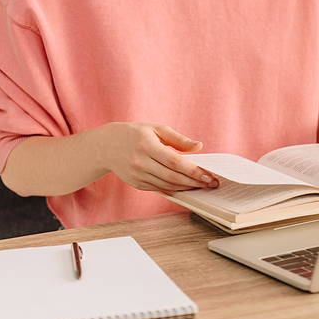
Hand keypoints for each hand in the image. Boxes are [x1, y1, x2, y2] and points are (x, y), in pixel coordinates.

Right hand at [101, 122, 218, 191]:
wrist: (107, 146)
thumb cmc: (136, 133)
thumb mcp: (156, 129)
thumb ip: (178, 139)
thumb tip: (198, 146)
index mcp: (147, 145)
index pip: (175, 162)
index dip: (193, 171)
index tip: (208, 176)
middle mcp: (141, 162)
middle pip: (172, 177)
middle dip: (194, 182)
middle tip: (211, 184)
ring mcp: (137, 175)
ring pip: (167, 185)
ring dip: (186, 187)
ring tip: (202, 186)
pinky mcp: (136, 184)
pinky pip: (159, 189)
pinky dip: (174, 189)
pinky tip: (185, 187)